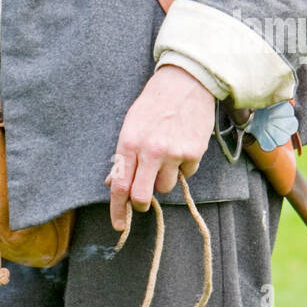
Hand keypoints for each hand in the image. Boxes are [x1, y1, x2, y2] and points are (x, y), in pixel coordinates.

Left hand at [106, 66, 215, 230]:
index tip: (119, 224)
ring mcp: (173, 153)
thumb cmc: (153, 104)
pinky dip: (183, 166)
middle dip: (141, 203)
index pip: (119, 184)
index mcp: (129, 142)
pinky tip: (181, 146)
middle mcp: (150, 150)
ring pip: (166, 187)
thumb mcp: (131, 125)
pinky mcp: (193, 153)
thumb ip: (123, 156)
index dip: (118, 209)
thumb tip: (113, 182)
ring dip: (164, 178)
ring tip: (166, 156)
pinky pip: (186, 174)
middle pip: (143, 196)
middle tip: (142, 200)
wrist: (185, 82)